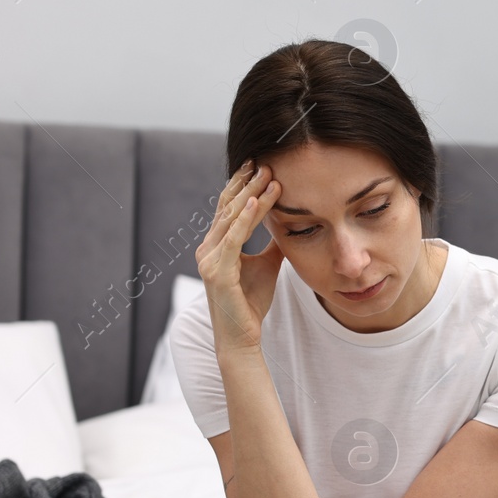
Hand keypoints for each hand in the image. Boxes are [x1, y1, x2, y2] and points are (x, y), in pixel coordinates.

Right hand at [197, 160, 286, 354]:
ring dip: (250, 196)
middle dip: (246, 184)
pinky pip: (232, 239)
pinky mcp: (217, 272)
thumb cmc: (252, 301)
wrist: (243, 335)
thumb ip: (272, 242)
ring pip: (230, 219)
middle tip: (264, 162)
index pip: (229, 207)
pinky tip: (257, 202)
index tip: (259, 165)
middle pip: (227, 207)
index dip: (243, 186)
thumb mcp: (268, 264)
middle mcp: (208, 248)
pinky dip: (245, 220)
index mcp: (217, 244)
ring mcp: (209, 259)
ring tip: (267, 177)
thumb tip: (288, 222)